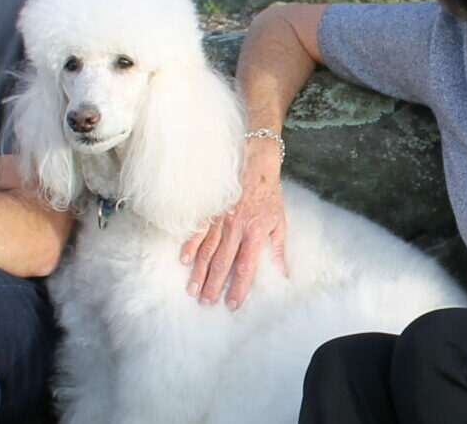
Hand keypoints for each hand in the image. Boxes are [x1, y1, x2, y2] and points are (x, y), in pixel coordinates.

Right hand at [182, 137, 288, 307]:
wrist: (255, 163)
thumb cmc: (269, 194)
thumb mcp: (279, 221)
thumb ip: (277, 249)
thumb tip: (282, 274)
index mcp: (254, 232)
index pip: (245, 266)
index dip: (238, 287)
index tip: (232, 304)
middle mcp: (235, 228)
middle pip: (222, 262)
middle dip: (213, 285)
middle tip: (206, 303)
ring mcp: (220, 219)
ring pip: (207, 250)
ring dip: (199, 272)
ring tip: (193, 290)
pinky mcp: (210, 210)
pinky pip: (197, 230)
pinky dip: (190, 245)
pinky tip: (184, 260)